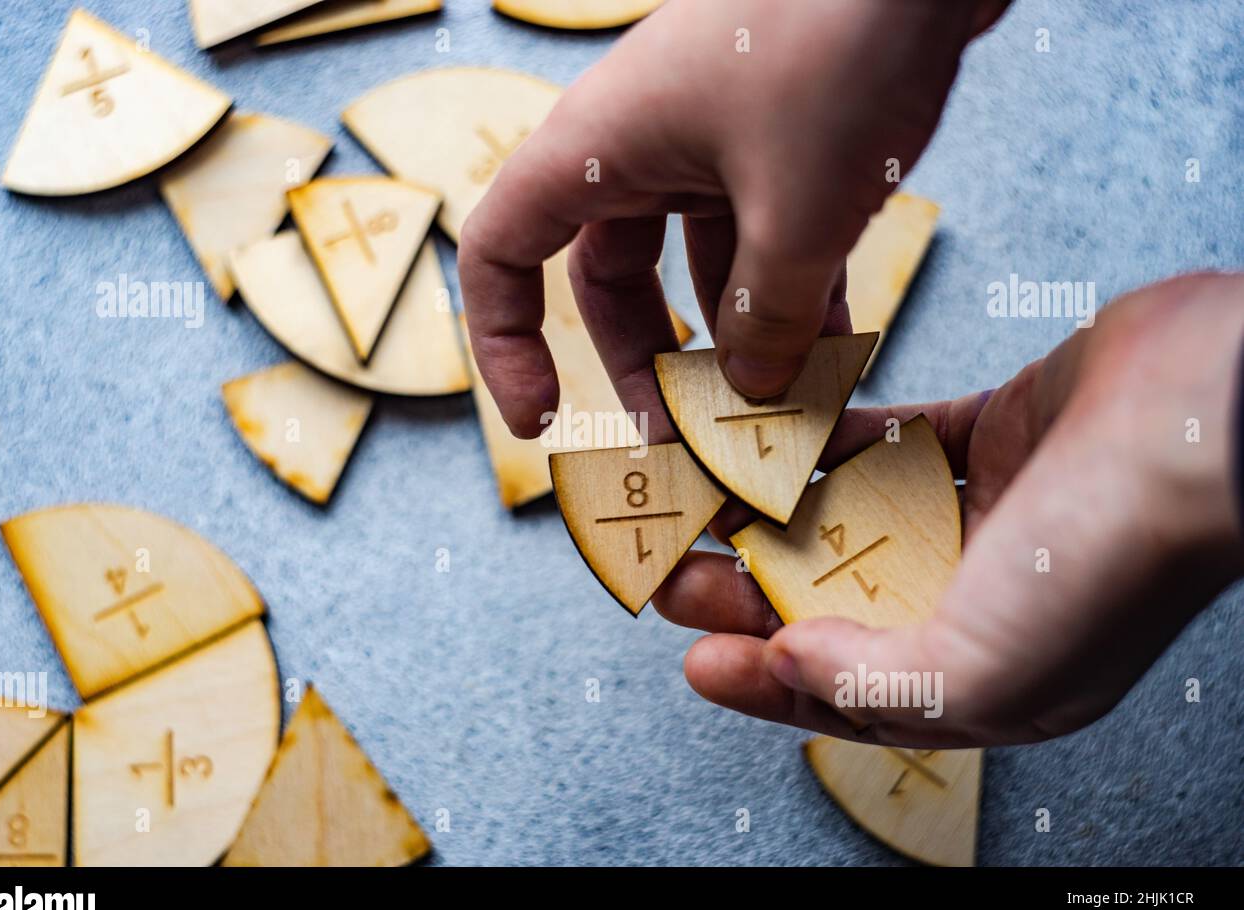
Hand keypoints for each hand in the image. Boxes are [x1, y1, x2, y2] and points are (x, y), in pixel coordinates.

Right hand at [460, 0, 1008, 441]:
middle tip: (688, 440)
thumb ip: (765, 320)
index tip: (543, 420)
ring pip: (695, 268)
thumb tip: (753, 393)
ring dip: (729, 341)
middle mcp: (640, 147)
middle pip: (609, 280)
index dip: (504, 346)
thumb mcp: (797, 213)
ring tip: (776, 418)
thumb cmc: (835, 42)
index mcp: (596, 152)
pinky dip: (787, 296)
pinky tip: (834, 355)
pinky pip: (763, 238)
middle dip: (645, 365)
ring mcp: (712, 139)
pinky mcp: (777, 137)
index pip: (500, 255)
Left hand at [654, 273, 1243, 746]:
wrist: (1210, 415)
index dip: (768, 684)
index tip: (695, 658)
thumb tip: (788, 663)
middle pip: (837, 602)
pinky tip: (770, 439)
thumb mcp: (985, 670)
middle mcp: (988, 596)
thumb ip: (876, 682)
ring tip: (702, 498)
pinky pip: (888, 439)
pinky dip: (830, 440)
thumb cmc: (1111, 557)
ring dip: (778, 511)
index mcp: (994, 677)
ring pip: (853, 518)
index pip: (855, 696)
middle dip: (751, 591)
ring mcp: (988, 509)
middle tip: (672, 570)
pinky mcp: (992, 429)